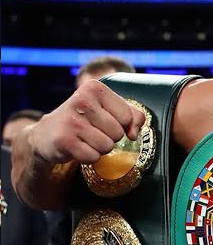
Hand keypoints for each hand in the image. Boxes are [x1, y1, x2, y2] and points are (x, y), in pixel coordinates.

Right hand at [29, 80, 144, 164]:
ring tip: (86, 139)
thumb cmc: (86, 119)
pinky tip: (78, 148)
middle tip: (93, 131)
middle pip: (118, 133)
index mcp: (95, 88)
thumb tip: (134, 134)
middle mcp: (82, 100)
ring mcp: (71, 121)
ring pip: (107, 146)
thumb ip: (133, 116)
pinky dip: (89, 157)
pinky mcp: (63, 140)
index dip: (122, 125)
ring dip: (100, 148)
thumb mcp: (109, 109)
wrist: (47, 133)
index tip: (107, 121)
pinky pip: (93, 157)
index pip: (127, 116)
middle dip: (110, 137)